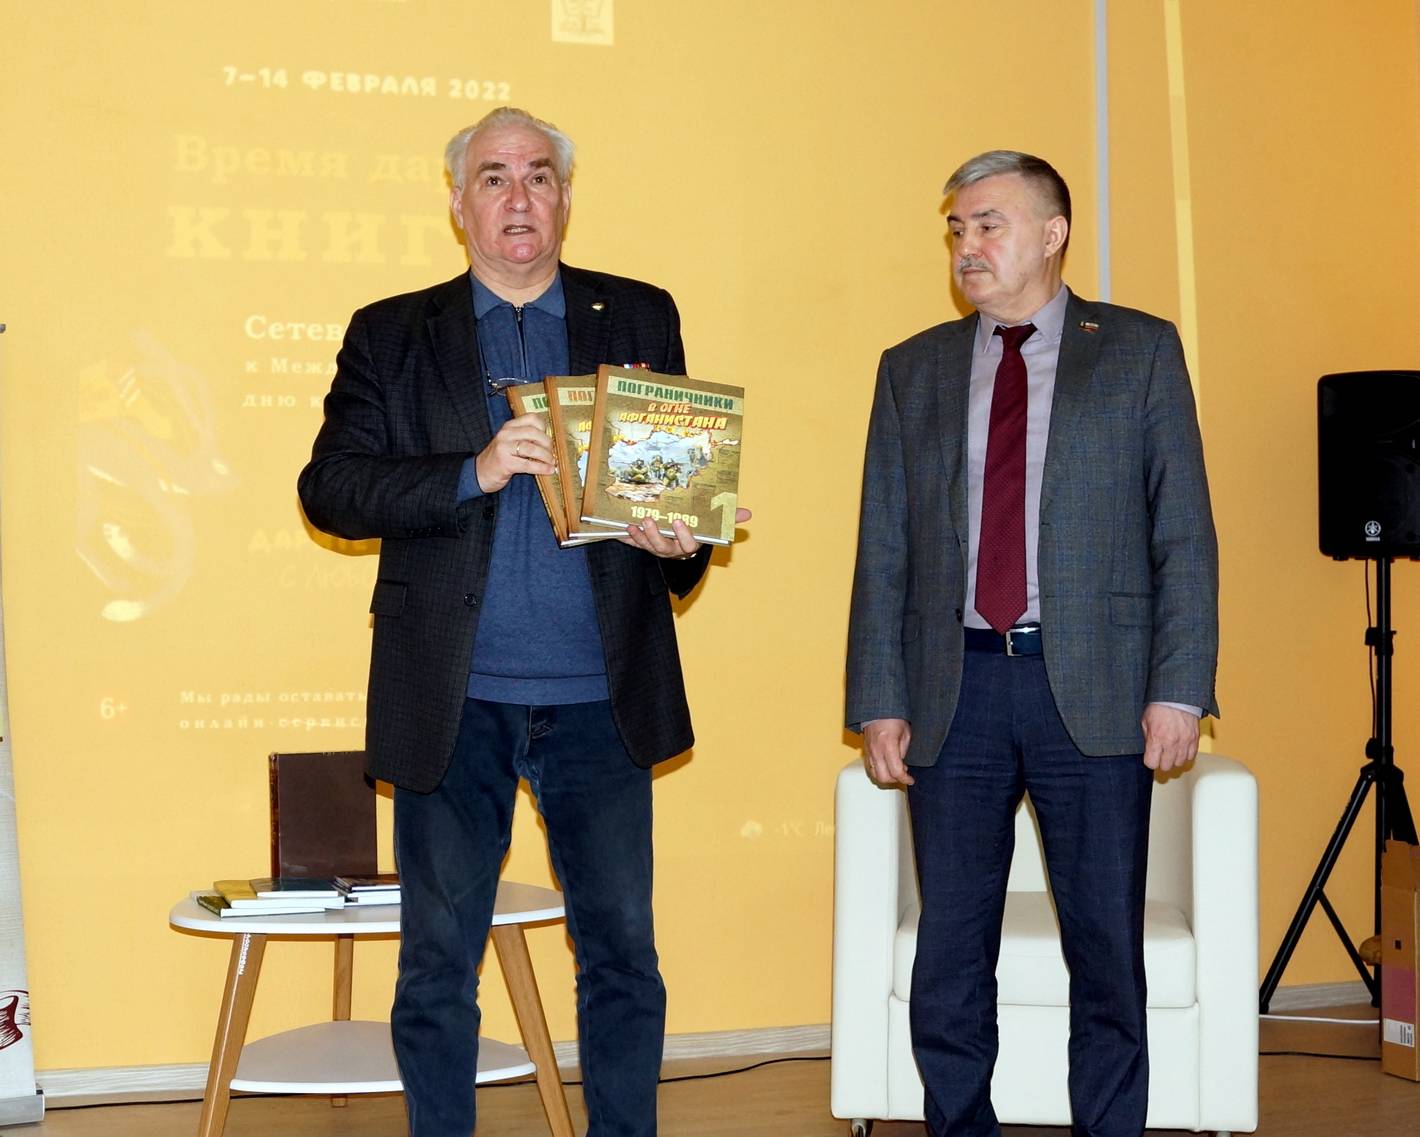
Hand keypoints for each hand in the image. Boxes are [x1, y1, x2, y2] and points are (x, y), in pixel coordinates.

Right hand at [475, 413, 555, 492]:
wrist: (479, 472)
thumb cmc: (499, 458)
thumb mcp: (510, 442)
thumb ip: (525, 438)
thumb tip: (549, 443)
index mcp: (509, 426)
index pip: (532, 418)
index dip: (544, 427)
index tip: (548, 438)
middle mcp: (506, 434)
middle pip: (534, 433)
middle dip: (547, 444)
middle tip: (552, 453)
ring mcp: (504, 448)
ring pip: (532, 448)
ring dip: (546, 456)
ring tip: (552, 463)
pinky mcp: (505, 462)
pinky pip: (528, 464)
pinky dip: (541, 468)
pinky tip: (548, 471)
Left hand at [619, 507, 752, 558]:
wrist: (680, 540)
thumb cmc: (698, 529)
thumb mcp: (713, 524)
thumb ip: (728, 519)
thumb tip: (749, 514)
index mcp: (690, 545)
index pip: (689, 544)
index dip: (684, 535)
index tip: (678, 521)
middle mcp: (672, 551)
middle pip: (664, 548)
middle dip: (655, 535)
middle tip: (649, 520)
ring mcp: (657, 549)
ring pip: (648, 546)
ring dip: (640, 536)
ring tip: (634, 523)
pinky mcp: (644, 545)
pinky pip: (634, 544)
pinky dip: (627, 538)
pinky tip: (622, 529)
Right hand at [863, 718, 913, 785]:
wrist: (877, 710)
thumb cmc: (892, 717)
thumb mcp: (906, 733)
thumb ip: (904, 751)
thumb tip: (903, 763)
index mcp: (888, 746)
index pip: (896, 771)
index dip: (905, 779)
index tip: (910, 779)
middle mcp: (876, 751)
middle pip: (884, 777)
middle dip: (895, 780)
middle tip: (903, 776)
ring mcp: (869, 752)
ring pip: (875, 775)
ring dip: (886, 777)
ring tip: (894, 771)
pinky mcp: (865, 751)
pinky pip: (870, 768)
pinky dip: (878, 771)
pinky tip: (885, 767)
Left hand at [1141, 703, 1198, 771]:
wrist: (1177, 697)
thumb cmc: (1160, 706)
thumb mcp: (1145, 722)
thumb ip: (1147, 738)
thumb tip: (1149, 749)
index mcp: (1156, 738)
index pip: (1152, 763)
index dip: (1149, 761)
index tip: (1150, 757)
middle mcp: (1171, 743)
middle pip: (1166, 766)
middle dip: (1161, 762)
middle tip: (1160, 755)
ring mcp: (1185, 742)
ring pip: (1180, 763)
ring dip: (1174, 759)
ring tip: (1171, 751)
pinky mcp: (1194, 739)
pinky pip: (1191, 756)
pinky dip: (1186, 755)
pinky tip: (1180, 748)